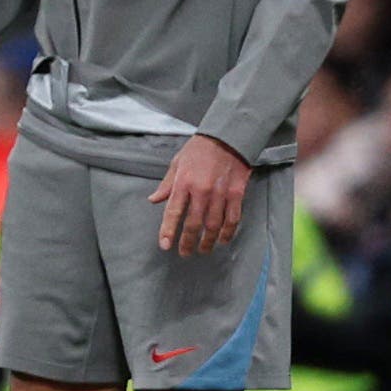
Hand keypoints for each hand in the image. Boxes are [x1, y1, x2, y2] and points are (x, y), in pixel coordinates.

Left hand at [150, 134, 249, 254]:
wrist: (227, 138)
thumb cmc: (199, 150)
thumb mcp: (176, 163)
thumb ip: (166, 185)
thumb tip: (153, 200)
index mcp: (183, 183)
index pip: (173, 212)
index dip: (168, 230)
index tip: (164, 245)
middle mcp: (201, 191)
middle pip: (193, 223)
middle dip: (188, 241)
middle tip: (184, 253)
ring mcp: (221, 194)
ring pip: (214, 225)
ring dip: (208, 241)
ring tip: (203, 250)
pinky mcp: (237, 194)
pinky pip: (233, 218)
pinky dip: (228, 232)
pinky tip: (223, 240)